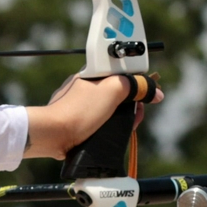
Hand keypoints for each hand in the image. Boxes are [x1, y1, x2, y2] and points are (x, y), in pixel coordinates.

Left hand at [24, 74, 162, 159]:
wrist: (52, 134)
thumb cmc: (79, 111)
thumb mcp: (113, 90)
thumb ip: (135, 85)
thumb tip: (155, 91)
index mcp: (92, 73)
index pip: (121, 72)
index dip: (136, 83)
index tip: (145, 96)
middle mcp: (85, 86)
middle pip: (117, 91)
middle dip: (131, 103)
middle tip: (136, 115)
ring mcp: (79, 104)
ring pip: (109, 108)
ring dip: (121, 117)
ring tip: (126, 127)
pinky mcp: (76, 121)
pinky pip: (99, 121)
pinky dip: (108, 126)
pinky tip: (109, 133)